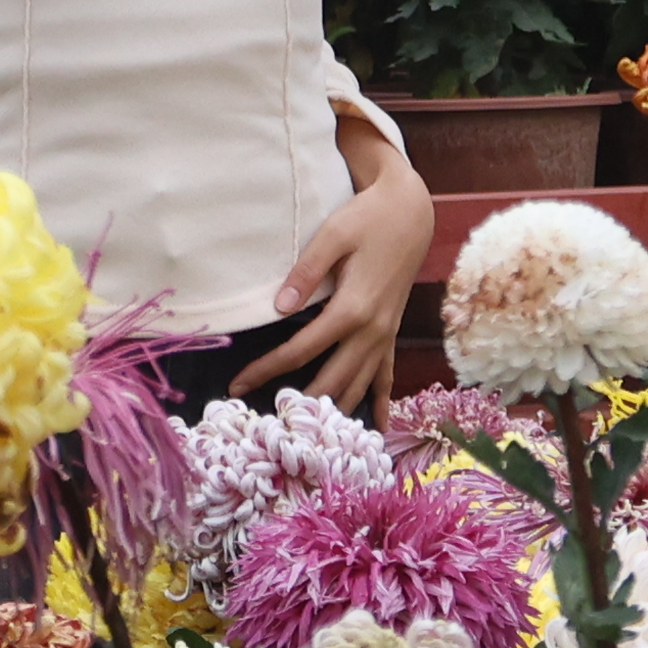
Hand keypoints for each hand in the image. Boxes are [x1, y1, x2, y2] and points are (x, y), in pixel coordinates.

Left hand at [242, 157, 434, 408]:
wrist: (411, 213)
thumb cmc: (368, 218)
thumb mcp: (333, 235)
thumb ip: (306, 272)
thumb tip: (279, 306)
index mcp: (352, 308)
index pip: (300, 351)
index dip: (266, 370)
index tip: (237, 385)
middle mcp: (372, 330)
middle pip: (331, 380)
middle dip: (300, 404)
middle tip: (270, 424)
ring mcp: (385, 335)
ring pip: (359, 386)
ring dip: (335, 411)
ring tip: (308, 435)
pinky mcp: (391, 333)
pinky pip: (387, 376)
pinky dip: (380, 402)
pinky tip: (376, 428)